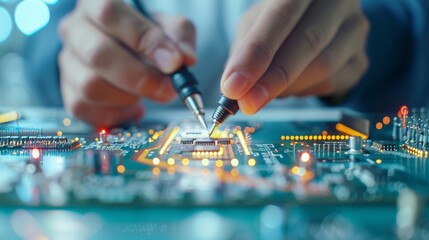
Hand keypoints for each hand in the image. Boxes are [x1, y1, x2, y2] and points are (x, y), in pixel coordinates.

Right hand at [58, 0, 196, 125]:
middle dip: (140, 78)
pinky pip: (85, 110)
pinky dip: (115, 114)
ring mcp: (67, 61)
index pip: (110, 14)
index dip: (144, 40)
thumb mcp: (167, 27)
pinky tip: (133, 107)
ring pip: (90, 86)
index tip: (173, 63)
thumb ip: (180, 38)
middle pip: (98, 54)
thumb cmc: (145, 36)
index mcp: (96, 3)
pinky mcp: (67, 90)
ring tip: (147, 94)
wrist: (125, 51)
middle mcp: (74, 29)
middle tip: (168, 90)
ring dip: (127, 97)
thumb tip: (186, 59)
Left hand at [221, 0, 368, 113]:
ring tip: (266, 90)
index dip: (257, 53)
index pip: (281, 16)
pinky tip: (291, 86)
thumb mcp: (255, 25)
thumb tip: (234, 87)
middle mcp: (339, 0)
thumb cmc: (277, 22)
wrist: (316, 21)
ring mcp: (356, 29)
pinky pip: (332, 83)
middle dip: (272, 79)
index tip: (235, 86)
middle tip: (248, 103)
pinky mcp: (361, 59)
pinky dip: (303, 92)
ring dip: (287, 88)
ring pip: (323, 66)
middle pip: (308, 41)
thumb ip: (244, 52)